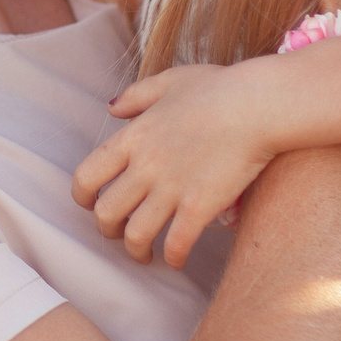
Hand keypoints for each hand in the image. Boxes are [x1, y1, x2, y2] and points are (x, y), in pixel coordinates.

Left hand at [72, 63, 273, 266]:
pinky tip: (177, 258)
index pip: (86, 176)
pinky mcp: (200, 206)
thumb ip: (136, 95)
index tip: (91, 204)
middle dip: (107, 230)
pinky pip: (176, 243)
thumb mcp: (169, 81)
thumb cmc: (219, 88)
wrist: (258, 104)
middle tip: (119, 233)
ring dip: (136, 251)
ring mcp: (172, 188)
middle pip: (106, 213)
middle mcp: (145, 167)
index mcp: (133, 137)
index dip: (82, 197)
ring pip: (136, 235)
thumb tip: (110, 109)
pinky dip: (173, 256)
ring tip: (145, 255)